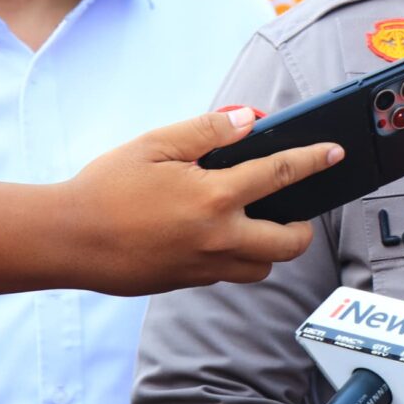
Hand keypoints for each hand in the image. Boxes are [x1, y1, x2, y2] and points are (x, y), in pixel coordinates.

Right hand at [59, 107, 333, 294]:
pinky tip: (219, 234)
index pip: (282, 174)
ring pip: (262, 267)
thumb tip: (249, 120)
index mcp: (214, 197)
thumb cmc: (107, 186)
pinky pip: (230, 274)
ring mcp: (204, 266)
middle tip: (298, 209)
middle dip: (303, 227)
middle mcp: (218, 238)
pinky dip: (237, 256)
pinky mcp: (187, 283)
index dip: (314, 159)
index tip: (335, 152)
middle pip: (289, 243)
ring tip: (258, 223)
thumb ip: (207, 130)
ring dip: (270, 247)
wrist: (67, 239)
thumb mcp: (156, 143)